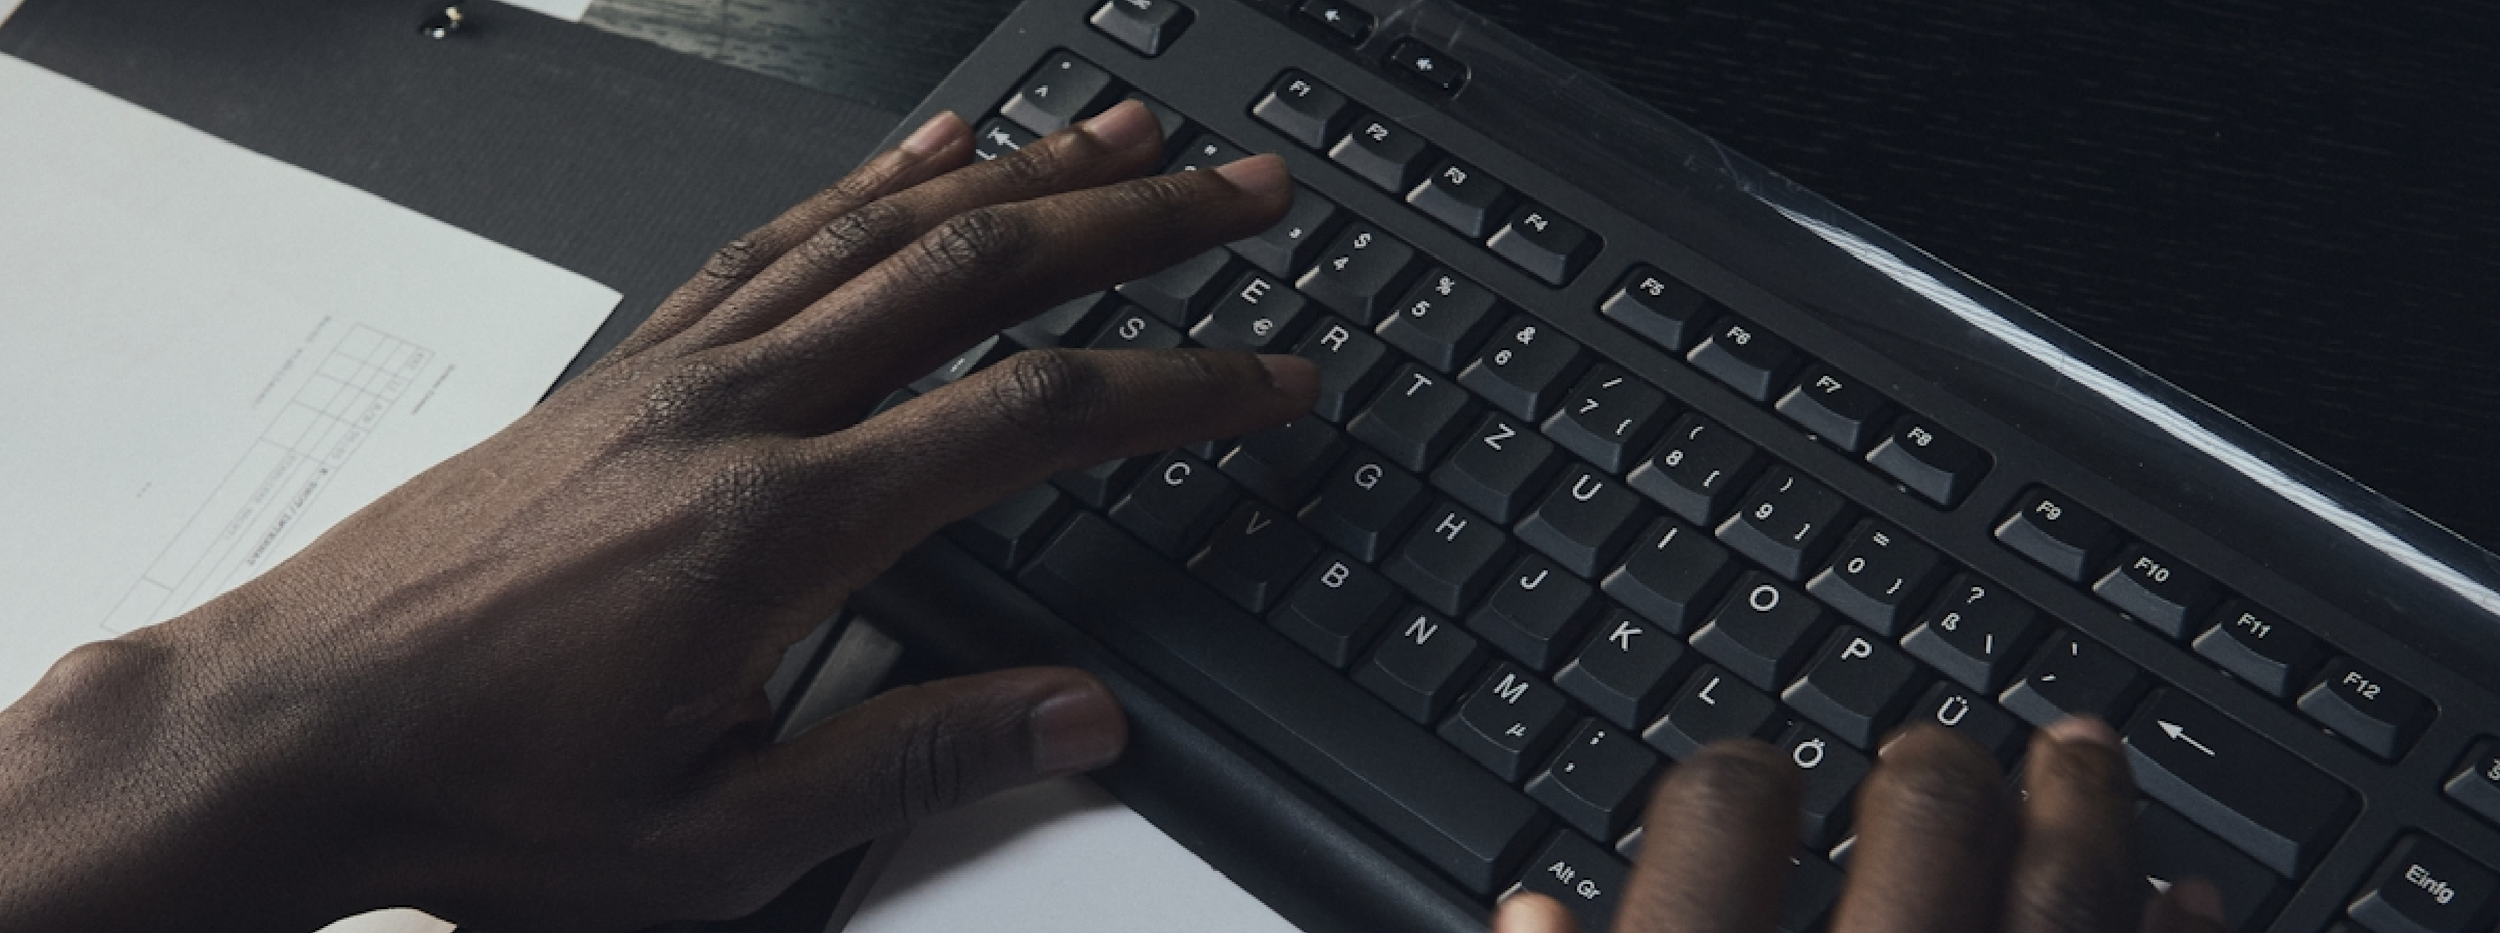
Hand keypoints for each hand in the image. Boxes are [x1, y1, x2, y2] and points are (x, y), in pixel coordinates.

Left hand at [0, 101, 1310, 931]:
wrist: (290, 731)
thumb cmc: (481, 788)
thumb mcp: (717, 835)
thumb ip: (910, 761)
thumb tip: (1074, 718)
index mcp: (778, 526)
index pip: (1030, 417)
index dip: (1179, 388)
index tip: (1270, 377)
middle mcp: (735, 415)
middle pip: (974, 271)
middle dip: (1134, 221)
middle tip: (1243, 190)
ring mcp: (675, 376)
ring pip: (879, 230)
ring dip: (1022, 176)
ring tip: (1126, 136)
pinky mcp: (627, 372)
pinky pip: (769, 241)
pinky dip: (867, 183)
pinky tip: (926, 149)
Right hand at [1494, 721, 2229, 932]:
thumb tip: (1528, 915)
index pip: (1723, 816)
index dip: (1740, 775)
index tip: (1752, 778)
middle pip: (1923, 825)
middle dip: (1932, 762)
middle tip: (1934, 746)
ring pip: (2064, 893)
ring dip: (2081, 812)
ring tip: (2084, 755)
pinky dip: (2168, 930)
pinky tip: (2181, 897)